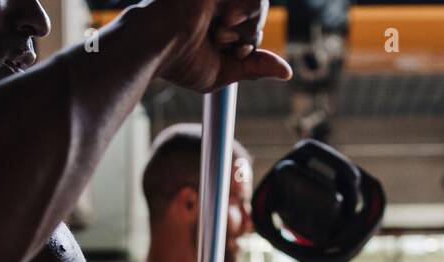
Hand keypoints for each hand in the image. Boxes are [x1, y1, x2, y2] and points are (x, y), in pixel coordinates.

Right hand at [155, 0, 291, 92]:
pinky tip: (227, 19)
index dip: (250, 44)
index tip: (232, 53)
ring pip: (259, 4)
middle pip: (259, 14)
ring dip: (248, 25)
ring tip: (220, 32)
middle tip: (222, 41)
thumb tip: (288, 73)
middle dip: (250, 35)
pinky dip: (248, 12)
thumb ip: (256, 67)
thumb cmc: (179, 62)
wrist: (155, 45)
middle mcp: (221, 3)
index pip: (254, 28)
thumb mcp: (225, 71)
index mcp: (221, 20)